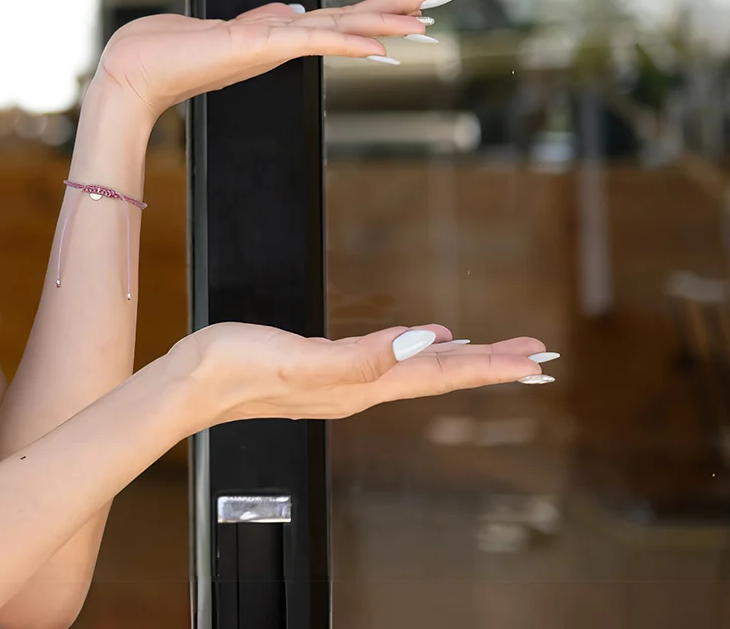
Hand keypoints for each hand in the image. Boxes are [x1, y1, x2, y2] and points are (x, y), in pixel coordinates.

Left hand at [94, 0, 444, 122]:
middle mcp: (279, 42)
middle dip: (394, 13)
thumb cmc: (165, 51)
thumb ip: (261, 18)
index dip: (374, 12)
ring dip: (382, 24)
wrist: (131, 73)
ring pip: (338, 29)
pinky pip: (312, 40)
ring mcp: (270, 46)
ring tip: (425, 21)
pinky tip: (376, 43)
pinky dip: (345, 40)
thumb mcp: (221, 26)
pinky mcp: (257, 46)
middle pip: (348, 22)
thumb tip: (292, 7)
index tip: (413, 5)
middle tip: (440, 3)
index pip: (334, 19)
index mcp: (273, 35)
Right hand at [177, 321, 551, 427]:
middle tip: (537, 355)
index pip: (440, 375)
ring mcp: (345, 382)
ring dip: (463, 360)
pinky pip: (393, 362)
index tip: (534, 359)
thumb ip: (361, 356)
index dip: (489, 365)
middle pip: (440, 375)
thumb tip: (421, 344)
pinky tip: (426, 340)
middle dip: (490, 363)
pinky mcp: (327, 369)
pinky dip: (421, 351)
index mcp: (362, 387)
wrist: (192, 382)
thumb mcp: (301, 359)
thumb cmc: (238, 368)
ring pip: (420, 370)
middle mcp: (362, 388)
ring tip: (497, 352)